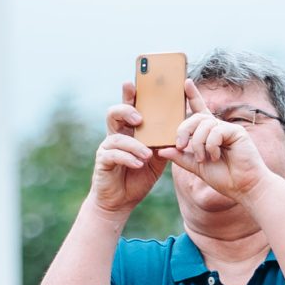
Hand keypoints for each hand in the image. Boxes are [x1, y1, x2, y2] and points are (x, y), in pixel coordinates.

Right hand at [89, 80, 168, 219]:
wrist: (120, 201)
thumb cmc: (138, 176)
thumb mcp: (157, 159)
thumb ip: (164, 143)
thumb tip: (181, 128)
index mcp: (129, 131)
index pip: (130, 107)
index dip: (130, 94)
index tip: (134, 82)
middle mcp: (116, 135)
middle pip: (114, 113)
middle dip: (126, 110)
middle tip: (140, 118)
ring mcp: (107, 148)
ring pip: (115, 136)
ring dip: (134, 144)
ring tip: (147, 153)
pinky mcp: (103, 162)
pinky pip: (114, 155)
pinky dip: (128, 158)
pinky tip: (139, 163)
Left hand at [160, 81, 267, 198]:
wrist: (242, 187)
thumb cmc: (223, 177)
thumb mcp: (196, 167)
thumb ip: (180, 157)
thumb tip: (161, 150)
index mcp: (208, 133)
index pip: (198, 110)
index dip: (192, 95)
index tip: (185, 82)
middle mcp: (217, 128)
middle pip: (195, 117)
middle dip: (184, 130)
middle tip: (180, 145)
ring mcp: (227, 128)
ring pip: (204, 125)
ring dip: (198, 143)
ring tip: (203, 159)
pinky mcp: (236, 132)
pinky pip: (216, 131)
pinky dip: (211, 145)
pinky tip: (215, 156)